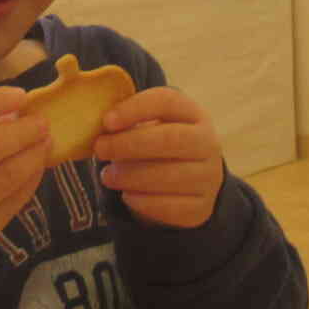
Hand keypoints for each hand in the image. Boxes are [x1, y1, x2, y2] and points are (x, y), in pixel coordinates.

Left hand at [91, 86, 224, 229]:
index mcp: (193, 114)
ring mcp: (208, 176)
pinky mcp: (201, 206)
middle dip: (128, 144)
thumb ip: (129, 122)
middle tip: (100, 149)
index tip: (107, 121)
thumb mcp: (152, 126)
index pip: (168, 102)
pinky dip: (144, 201)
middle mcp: (207, 142)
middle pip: (169, 139)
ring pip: (169, 176)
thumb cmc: (162, 146)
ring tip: (107, 176)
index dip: (136, 109)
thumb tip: (100, 128)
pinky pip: (171, 206)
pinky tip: (127, 195)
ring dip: (131, 176)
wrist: (194, 181)